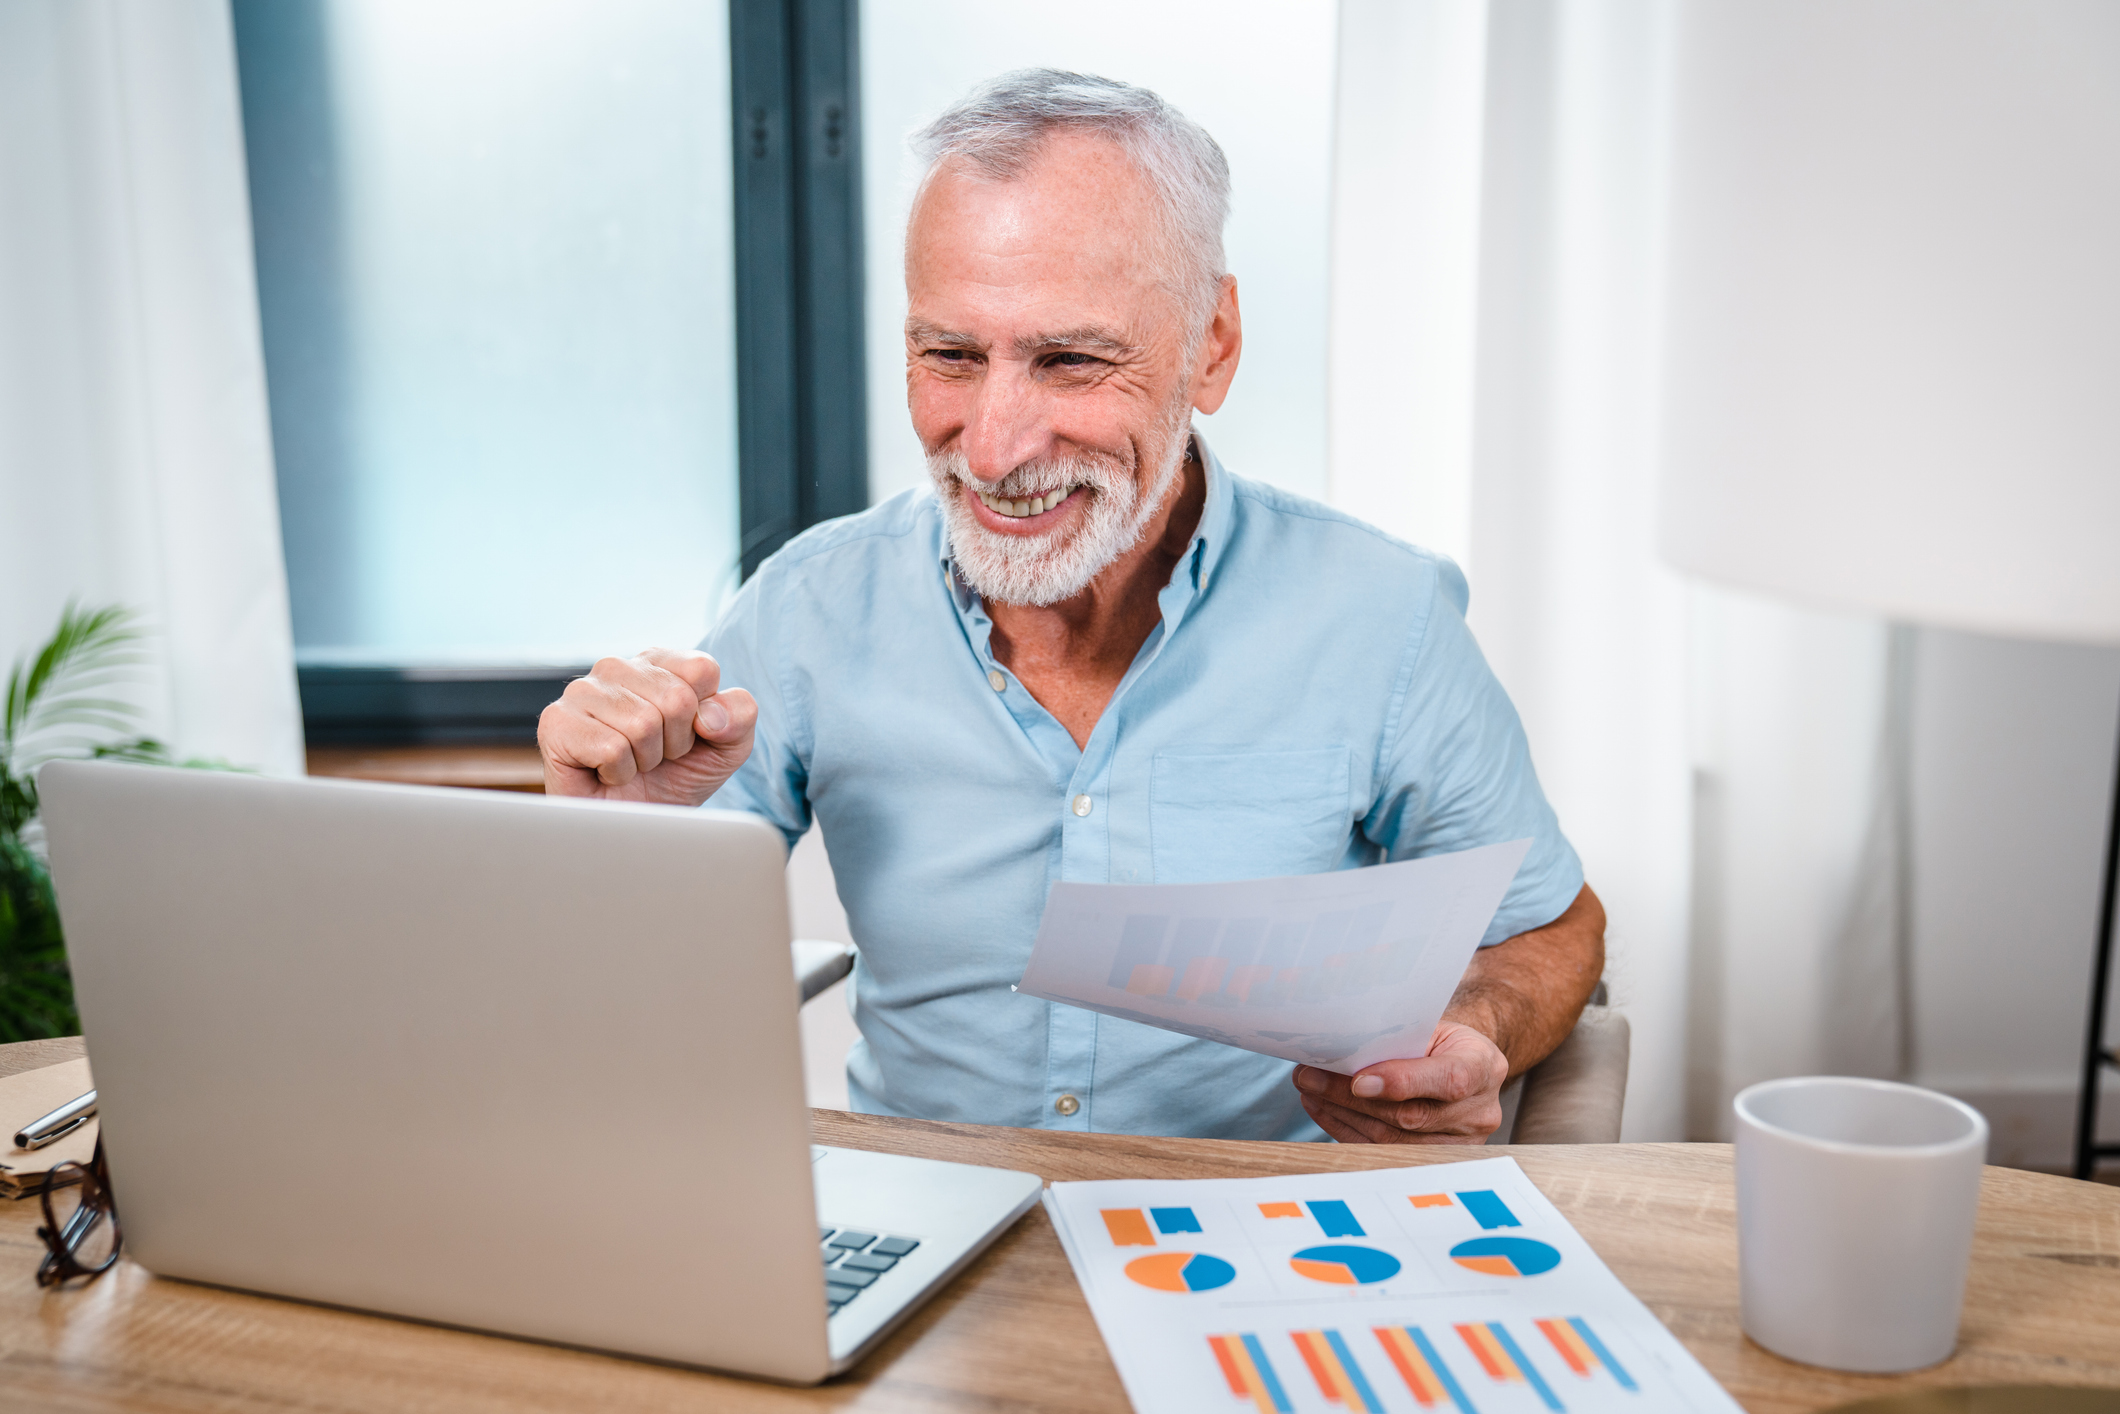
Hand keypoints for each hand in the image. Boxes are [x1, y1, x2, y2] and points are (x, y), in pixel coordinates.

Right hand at [537, 648, 757, 805]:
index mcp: (658, 662)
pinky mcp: (556, 722)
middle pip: (676, 699)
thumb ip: (740, 715)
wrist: (637, 824)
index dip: (706, 717)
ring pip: (642, 724)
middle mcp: (617, 667)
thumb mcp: (728, 746)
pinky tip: (604, 772)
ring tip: (630, 763)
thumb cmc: (676, 778)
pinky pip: (611, 748)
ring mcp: (582, 691)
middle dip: (675, 743)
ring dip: (645, 759)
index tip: (688, 735)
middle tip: (656, 756)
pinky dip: (618, 772)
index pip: (702, 669)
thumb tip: (709, 714)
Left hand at [1292, 1020, 1509, 1143]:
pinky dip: (1348, 1131)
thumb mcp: (1430, 1027)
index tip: (1359, 1081)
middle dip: (1353, 1099)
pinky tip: (1323, 1109)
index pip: (1448, 1080)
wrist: (1465, 1064)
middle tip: (1311, 1078)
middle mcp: (1479, 1111)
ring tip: (1310, 1091)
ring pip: (1393, 1140)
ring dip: (1343, 1115)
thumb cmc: (1441, 1040)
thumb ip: (1397, 1041)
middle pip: (1412, 1116)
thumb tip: (1339, 1049)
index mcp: (1484, 1066)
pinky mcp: (1436, 1160)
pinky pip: (1384, 1152)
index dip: (1402, 1083)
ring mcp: (1461, 1143)